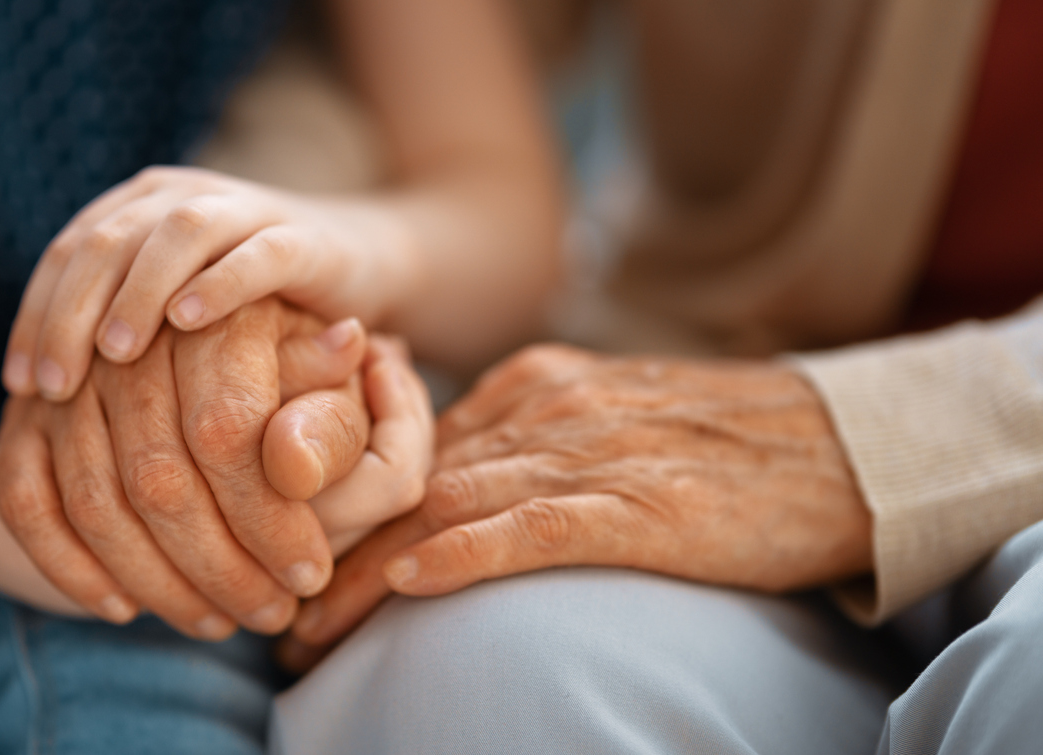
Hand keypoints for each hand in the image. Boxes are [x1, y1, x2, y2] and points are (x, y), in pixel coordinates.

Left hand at [0, 166, 409, 399]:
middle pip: (107, 241)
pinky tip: (188, 323)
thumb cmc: (252, 312)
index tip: (19, 386)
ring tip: (114, 353)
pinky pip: (257, 252)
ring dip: (138, 292)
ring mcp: (245, 211)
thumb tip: (29, 402)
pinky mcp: (304, 238)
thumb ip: (117, 338)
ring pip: (176, 235)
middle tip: (53, 383)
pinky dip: (219, 283)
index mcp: (140, 211)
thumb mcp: (174, 323)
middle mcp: (183, 199)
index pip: (67, 254)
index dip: (36, 316)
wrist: (365, 268)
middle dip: (71, 313)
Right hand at [0, 299, 431, 639]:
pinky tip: (125, 608)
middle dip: (222, 565)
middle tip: (273, 613)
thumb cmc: (289, 381)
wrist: (198, 348)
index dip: (270, 515)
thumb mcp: (333, 388)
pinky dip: (70, 566)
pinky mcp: (19, 423)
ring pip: (94, 500)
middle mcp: (125, 341)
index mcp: (211, 318)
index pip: (226, 430)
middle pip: (159, 476)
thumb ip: (333, 414)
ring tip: (218, 622)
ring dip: (158, 580)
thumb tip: (312, 434)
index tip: (311, 572)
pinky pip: (24, 504)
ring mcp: (62, 384)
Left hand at [281, 344, 871, 667]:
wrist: (840, 445)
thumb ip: (531, 439)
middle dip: (332, 550)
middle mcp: (545, 411)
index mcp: (533, 388)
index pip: (409, 451)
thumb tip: (453, 484)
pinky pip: (535, 525)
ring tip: (309, 631)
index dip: (340, 511)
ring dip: (369, 572)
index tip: (290, 562)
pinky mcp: (640, 502)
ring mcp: (590, 452)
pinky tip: (411, 583)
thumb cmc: (725, 446)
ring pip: (449, 506)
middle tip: (273, 615)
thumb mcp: (608, 418)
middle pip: (408, 482)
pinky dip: (467, 552)